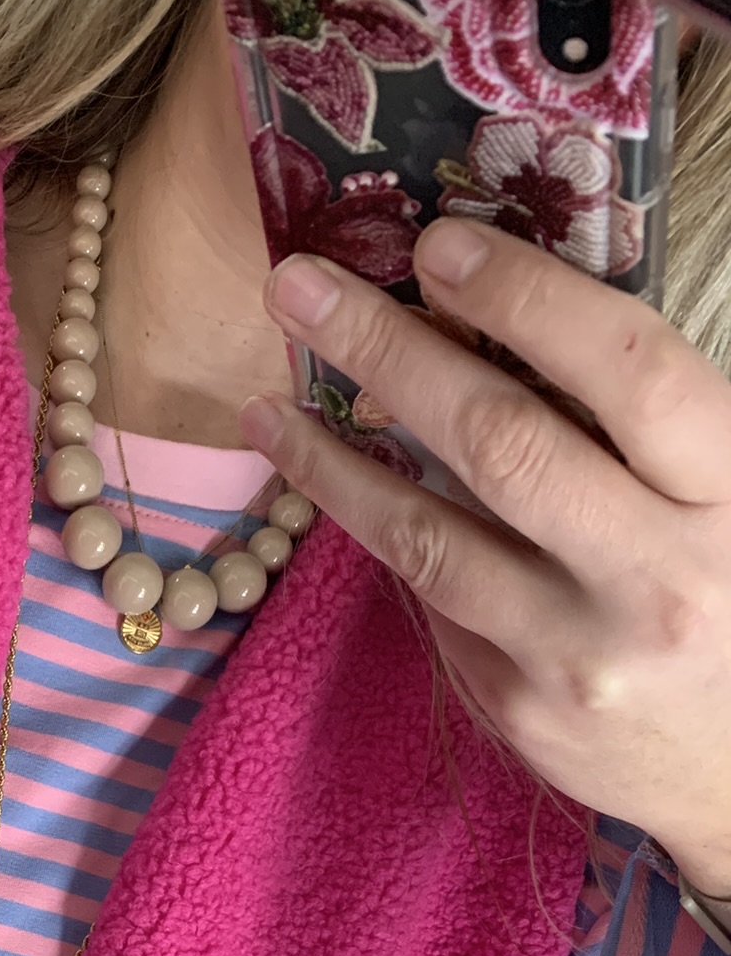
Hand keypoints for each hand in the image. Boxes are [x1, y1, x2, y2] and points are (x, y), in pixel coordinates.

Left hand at [238, 221, 730, 897]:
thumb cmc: (730, 592)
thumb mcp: (727, 494)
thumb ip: (640, 420)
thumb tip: (504, 312)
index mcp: (727, 495)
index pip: (626, 370)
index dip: (526, 297)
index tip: (435, 245)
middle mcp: (654, 577)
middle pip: (501, 444)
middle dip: (389, 353)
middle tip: (299, 289)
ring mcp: (576, 654)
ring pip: (429, 539)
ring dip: (333, 464)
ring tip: (269, 406)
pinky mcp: (518, 710)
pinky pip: (435, 605)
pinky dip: (383, 538)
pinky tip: (333, 488)